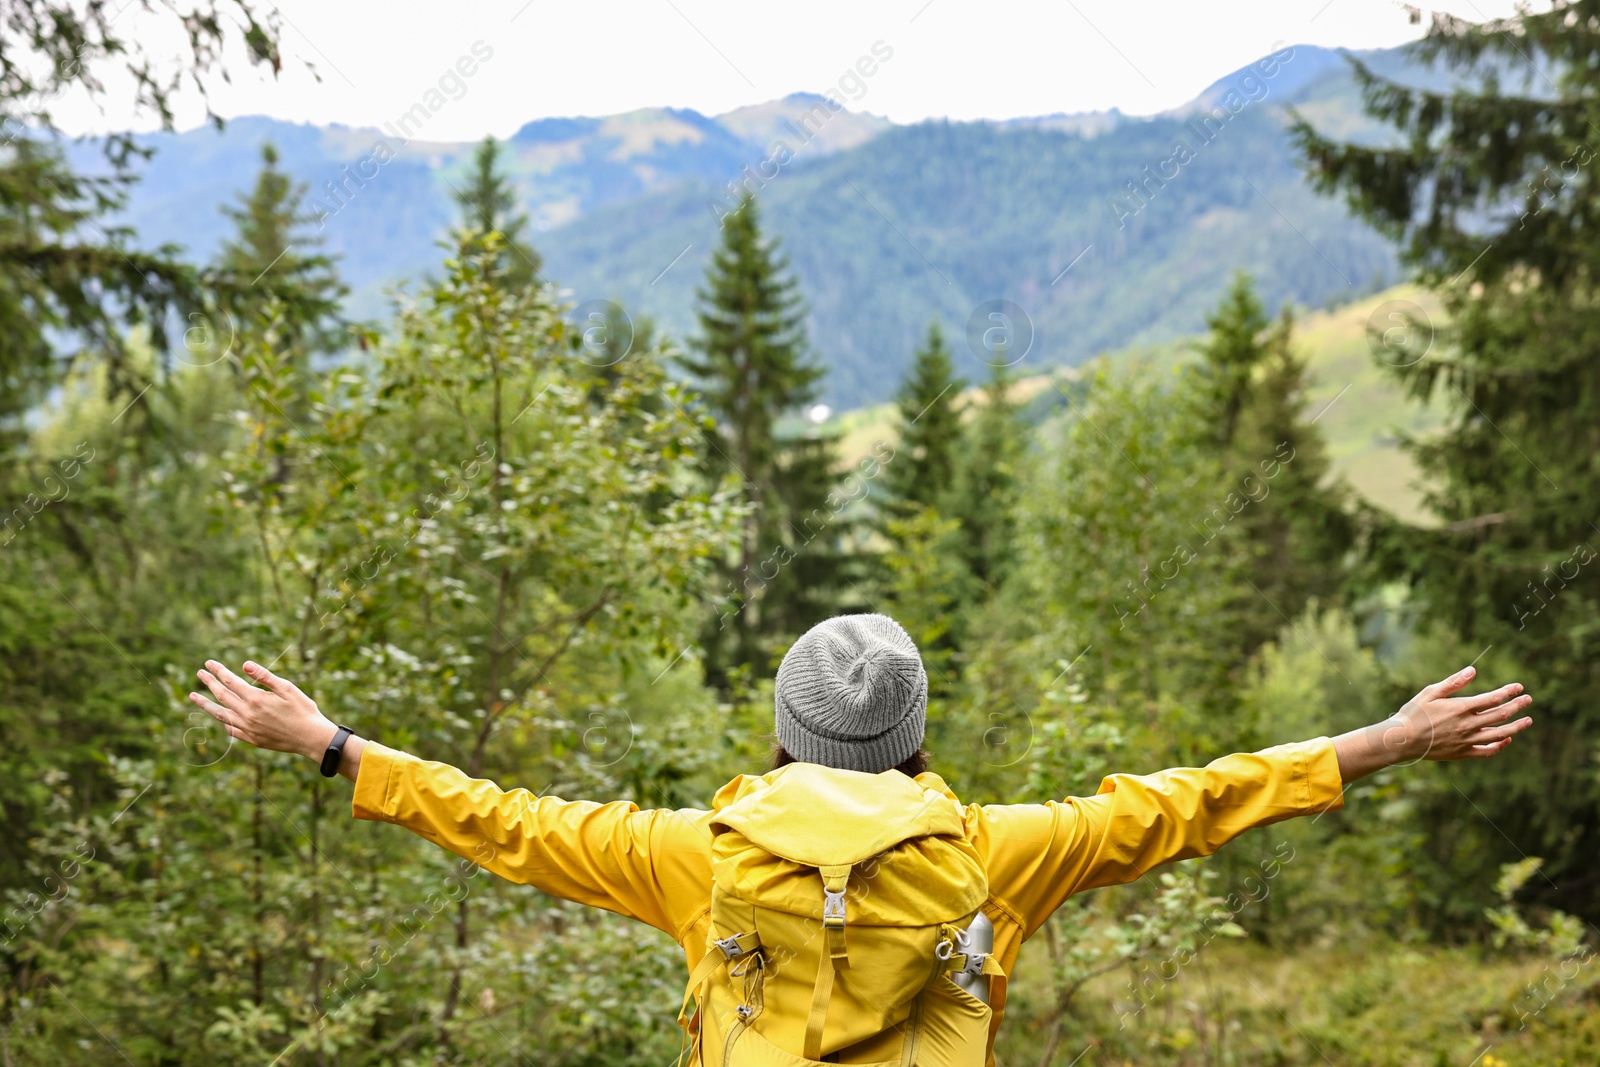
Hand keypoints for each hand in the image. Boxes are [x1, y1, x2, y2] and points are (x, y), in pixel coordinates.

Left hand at [190, 660, 336, 761]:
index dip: (219, 671)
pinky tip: (220, 716)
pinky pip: (231, 729)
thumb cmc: (303, 710)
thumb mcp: (287, 688)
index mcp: (256, 699)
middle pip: (222, 696)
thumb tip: (244, 664)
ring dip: (206, 704)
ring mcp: (248, 728)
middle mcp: (247, 714)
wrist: (311, 738)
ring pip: (220, 714)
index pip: (230, 681)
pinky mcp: (252, 739)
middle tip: (199, 674)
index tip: (209, 663)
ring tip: (194, 696)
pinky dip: (222, 721)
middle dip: (209, 683)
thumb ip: (264, 676)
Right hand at [1334, 665, 1532, 781]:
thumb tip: (1473, 670)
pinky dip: (1500, 746)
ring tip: (1528, 720)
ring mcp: (1466, 740)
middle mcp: (1467, 725)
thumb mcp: (1430, 692)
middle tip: (1528, 699)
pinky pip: (1487, 751)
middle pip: (1500, 715)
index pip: (1492, 698)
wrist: (1401, 741)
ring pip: (1499, 734)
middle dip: (1517, 706)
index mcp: (1460, 708)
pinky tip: (1507, 739)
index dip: (1508, 692)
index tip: (1519, 687)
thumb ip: (1453, 682)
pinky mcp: (1463, 753)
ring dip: (1517, 727)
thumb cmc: (1413, 713)